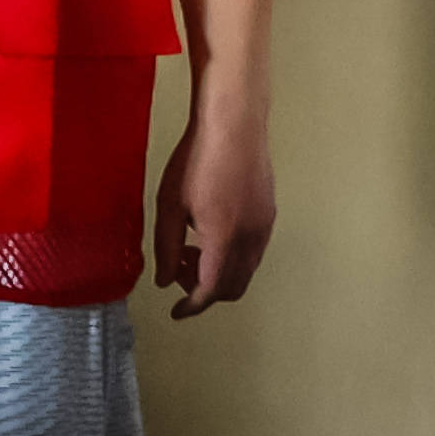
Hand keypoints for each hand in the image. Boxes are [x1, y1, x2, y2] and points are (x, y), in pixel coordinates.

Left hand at [153, 92, 274, 320]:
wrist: (233, 123)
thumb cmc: (198, 159)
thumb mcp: (169, 206)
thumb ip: (166, 248)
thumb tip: (165, 280)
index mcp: (224, 240)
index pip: (210, 290)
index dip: (191, 306)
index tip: (177, 312)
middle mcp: (251, 239)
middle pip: (232, 287)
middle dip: (204, 289)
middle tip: (178, 270)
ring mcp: (264, 226)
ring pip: (245, 269)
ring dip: (218, 271)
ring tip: (190, 246)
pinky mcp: (269, 212)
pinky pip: (253, 250)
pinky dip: (232, 255)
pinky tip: (210, 230)